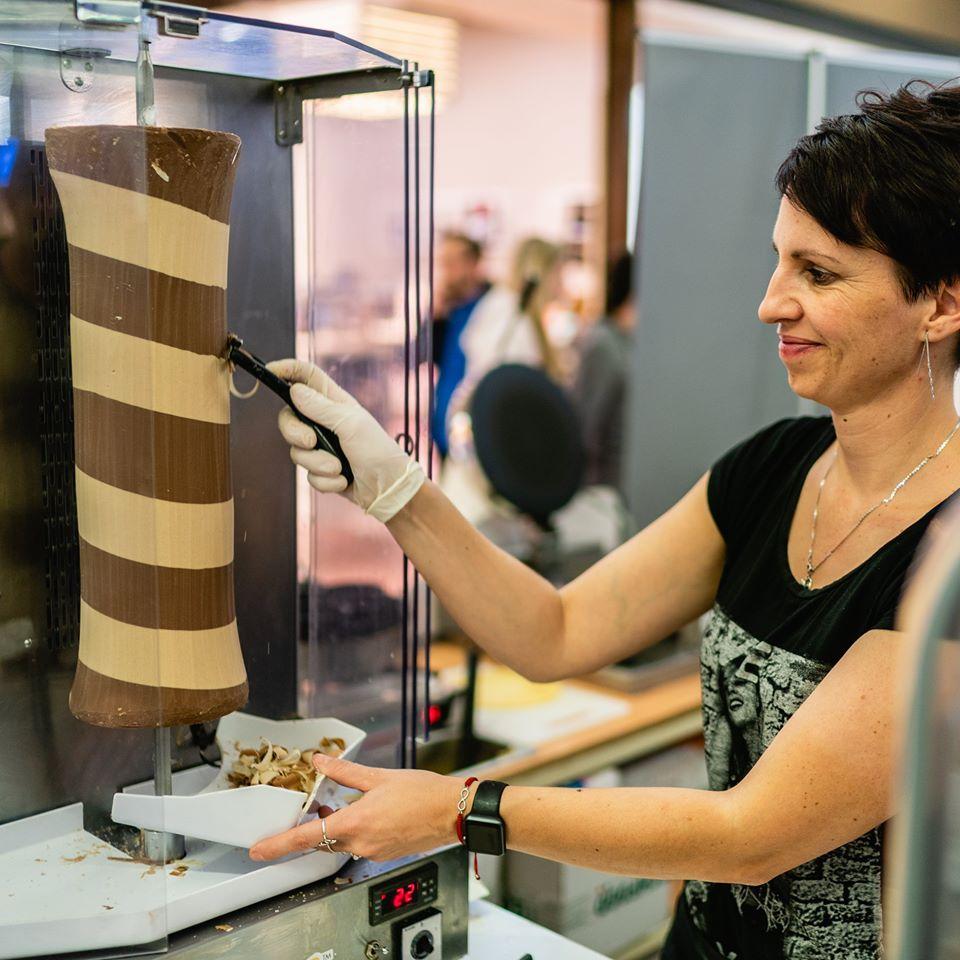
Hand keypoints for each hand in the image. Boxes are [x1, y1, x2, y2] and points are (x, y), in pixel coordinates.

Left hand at [248, 754, 462, 861]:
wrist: (453, 811)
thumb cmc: (423, 793)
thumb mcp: (379, 776)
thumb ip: (344, 771)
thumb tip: (320, 761)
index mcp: (356, 823)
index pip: (306, 839)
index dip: (278, 845)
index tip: (258, 850)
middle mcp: (361, 844)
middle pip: (322, 842)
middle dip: (311, 828)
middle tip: (307, 811)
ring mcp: (373, 851)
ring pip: (340, 843)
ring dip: (333, 827)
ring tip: (334, 807)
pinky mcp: (383, 853)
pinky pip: (357, 845)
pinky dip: (351, 831)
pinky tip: (359, 813)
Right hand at [267, 359, 424, 522]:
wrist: (388, 489)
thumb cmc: (377, 450)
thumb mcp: (351, 424)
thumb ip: (321, 408)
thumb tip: (294, 390)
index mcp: (333, 402)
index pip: (305, 377)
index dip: (287, 370)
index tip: (270, 369)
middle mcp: (323, 421)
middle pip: (288, 418)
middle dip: (294, 433)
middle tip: (310, 441)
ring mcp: (321, 446)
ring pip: (296, 451)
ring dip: (317, 463)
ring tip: (339, 468)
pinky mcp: (321, 469)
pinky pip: (308, 475)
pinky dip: (325, 480)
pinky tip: (344, 480)